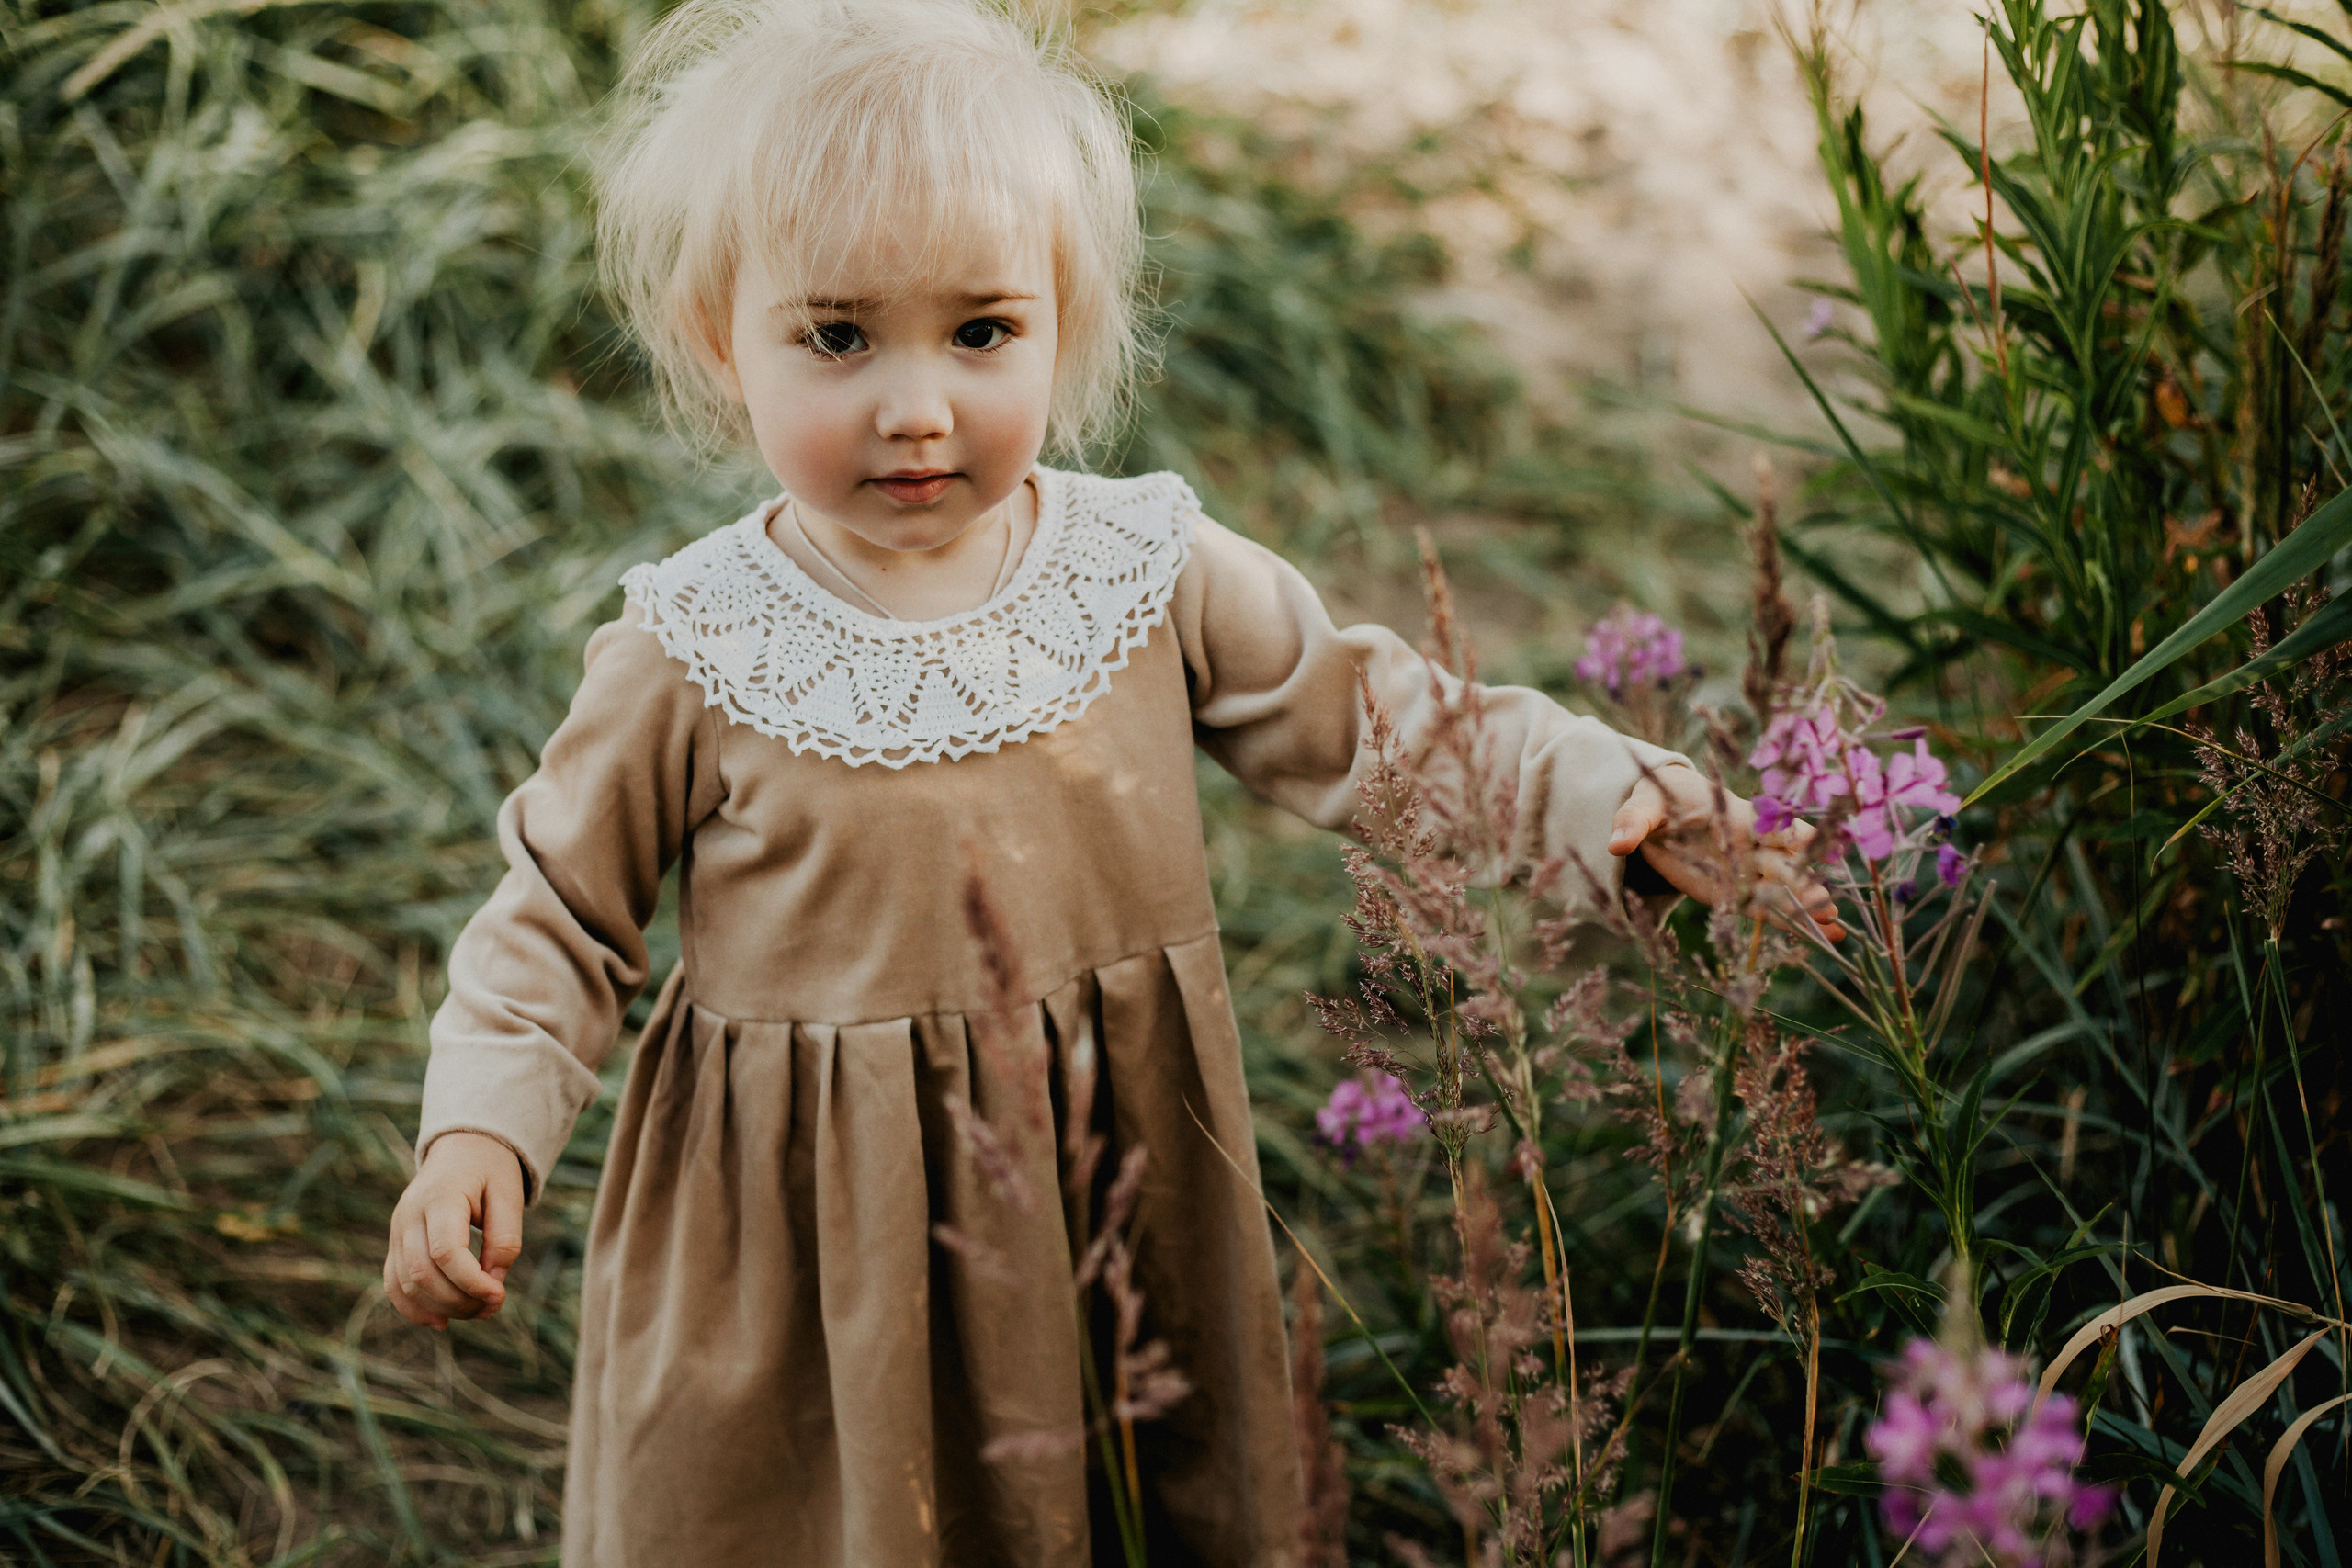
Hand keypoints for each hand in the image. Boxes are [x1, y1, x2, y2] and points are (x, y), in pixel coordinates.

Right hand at [384, 1131, 524, 1329]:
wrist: (462, 1148)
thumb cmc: (490, 1172)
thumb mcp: (509, 1195)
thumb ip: (504, 1239)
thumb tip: (491, 1284)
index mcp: (440, 1197)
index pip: (446, 1252)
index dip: (472, 1282)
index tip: (500, 1295)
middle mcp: (410, 1214)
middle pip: (422, 1273)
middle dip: (459, 1300)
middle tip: (494, 1306)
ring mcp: (397, 1229)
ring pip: (406, 1283)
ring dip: (441, 1308)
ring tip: (478, 1312)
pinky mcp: (395, 1243)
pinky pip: (393, 1284)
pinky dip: (414, 1308)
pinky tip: (441, 1322)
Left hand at [1606, 764, 1845, 941]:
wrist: (1661, 812)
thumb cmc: (1657, 802)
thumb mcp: (1643, 807)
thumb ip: (1633, 823)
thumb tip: (1617, 843)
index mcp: (1733, 816)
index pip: (1770, 823)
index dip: (1793, 832)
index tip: (1818, 842)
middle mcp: (1749, 845)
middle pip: (1782, 862)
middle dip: (1801, 881)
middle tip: (1824, 902)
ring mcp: (1746, 871)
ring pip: (1781, 890)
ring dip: (1807, 906)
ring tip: (1834, 928)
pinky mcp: (1734, 894)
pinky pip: (1766, 910)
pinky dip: (1790, 923)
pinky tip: (1824, 937)